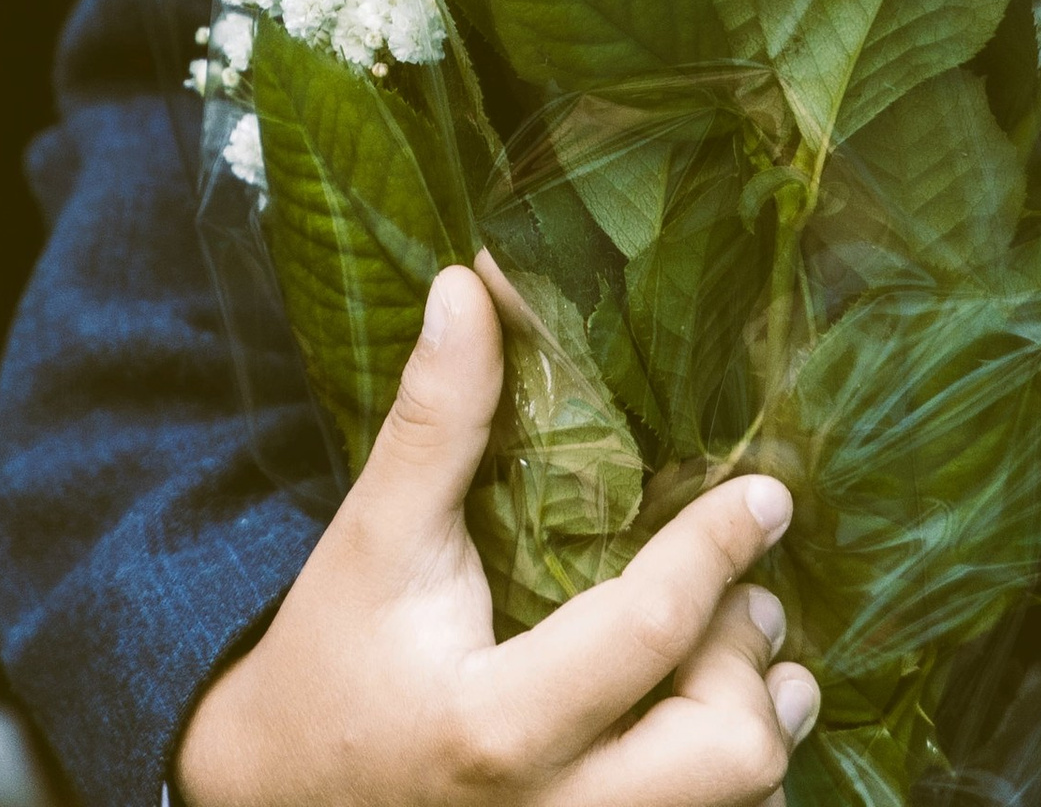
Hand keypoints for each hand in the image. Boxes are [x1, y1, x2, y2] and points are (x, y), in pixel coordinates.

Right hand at [176, 262, 818, 806]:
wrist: (273, 800)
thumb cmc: (330, 665)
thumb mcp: (372, 542)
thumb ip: (432, 420)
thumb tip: (468, 285)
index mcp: (492, 724)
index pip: (646, 633)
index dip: (717, 551)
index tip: (767, 493)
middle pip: (723, 757)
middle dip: (750, 666)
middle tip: (743, 604)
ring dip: (754, 726)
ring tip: (737, 660)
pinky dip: (724, 779)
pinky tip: (704, 719)